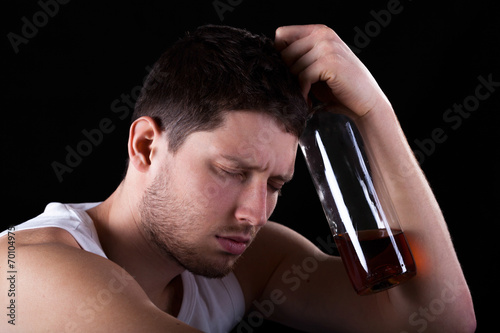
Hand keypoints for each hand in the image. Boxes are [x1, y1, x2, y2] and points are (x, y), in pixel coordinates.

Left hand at [275, 24, 390, 117]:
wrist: (366, 102)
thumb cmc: (339, 88)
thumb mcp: (316, 68)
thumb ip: (298, 59)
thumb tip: (270, 61)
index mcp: (319, 31)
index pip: (281, 35)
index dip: (280, 56)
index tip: (288, 74)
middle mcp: (323, 34)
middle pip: (284, 52)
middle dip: (287, 74)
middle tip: (296, 90)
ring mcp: (327, 46)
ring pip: (292, 66)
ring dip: (295, 85)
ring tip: (304, 96)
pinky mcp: (329, 62)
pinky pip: (302, 76)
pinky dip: (303, 91)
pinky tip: (308, 100)